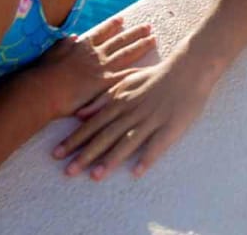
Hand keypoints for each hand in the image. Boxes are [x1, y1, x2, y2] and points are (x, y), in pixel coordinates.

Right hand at [31, 16, 157, 118]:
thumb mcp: (51, 53)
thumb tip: (72, 37)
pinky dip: (138, 73)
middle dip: (135, 33)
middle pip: (120, 40)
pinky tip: (150, 70)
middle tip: (148, 26)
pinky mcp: (105, 83)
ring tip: (154, 39)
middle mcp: (96, 53)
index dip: (113, 25)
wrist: (43, 90)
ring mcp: (103, 67)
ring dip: (141, 45)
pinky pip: (126, 76)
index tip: (122, 19)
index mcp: (83, 46)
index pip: (102, 32)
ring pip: (127, 53)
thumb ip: (63, 44)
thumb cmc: (43, 74)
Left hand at [53, 59, 209, 181]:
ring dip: (111, 159)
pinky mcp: (171, 126)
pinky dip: (147, 158)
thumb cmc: (156, 76)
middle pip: (106, 135)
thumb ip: (103, 98)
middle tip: (68, 171)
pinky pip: (158, 145)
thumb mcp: (126, 81)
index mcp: (121, 100)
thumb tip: (80, 114)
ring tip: (96, 176)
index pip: (94, 123)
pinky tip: (137, 172)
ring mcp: (152, 119)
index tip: (57, 154)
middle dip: (86, 154)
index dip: (75, 139)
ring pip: (128, 141)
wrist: (189, 68)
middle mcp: (133, 111)